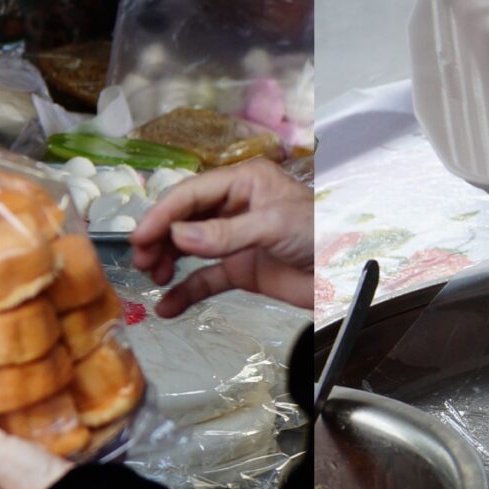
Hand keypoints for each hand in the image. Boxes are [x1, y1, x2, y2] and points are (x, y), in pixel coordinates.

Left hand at [0, 370, 70, 488]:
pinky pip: (62, 451)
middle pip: (4, 457)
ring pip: (34, 454)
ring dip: (34, 432)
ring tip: (35, 398)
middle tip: (6, 396)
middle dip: (4, 432)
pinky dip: (62, 434)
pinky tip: (66, 413)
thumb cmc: (30, 485)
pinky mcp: (75, 478)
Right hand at [130, 161, 313, 315]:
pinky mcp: (241, 270)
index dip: (163, 214)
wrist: (349, 275)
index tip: (140, 236)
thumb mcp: (274, 226)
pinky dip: (186, 292)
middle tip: (141, 261)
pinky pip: (206, 279)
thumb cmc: (322, 234)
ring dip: (167, 262)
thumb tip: (179, 237)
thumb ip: (225, 234)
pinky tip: (168, 306)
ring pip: (189, 248)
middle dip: (160, 238)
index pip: (191, 194)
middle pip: (184, 219)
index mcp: (243, 183)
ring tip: (153, 278)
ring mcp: (235, 240)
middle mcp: (234, 207)